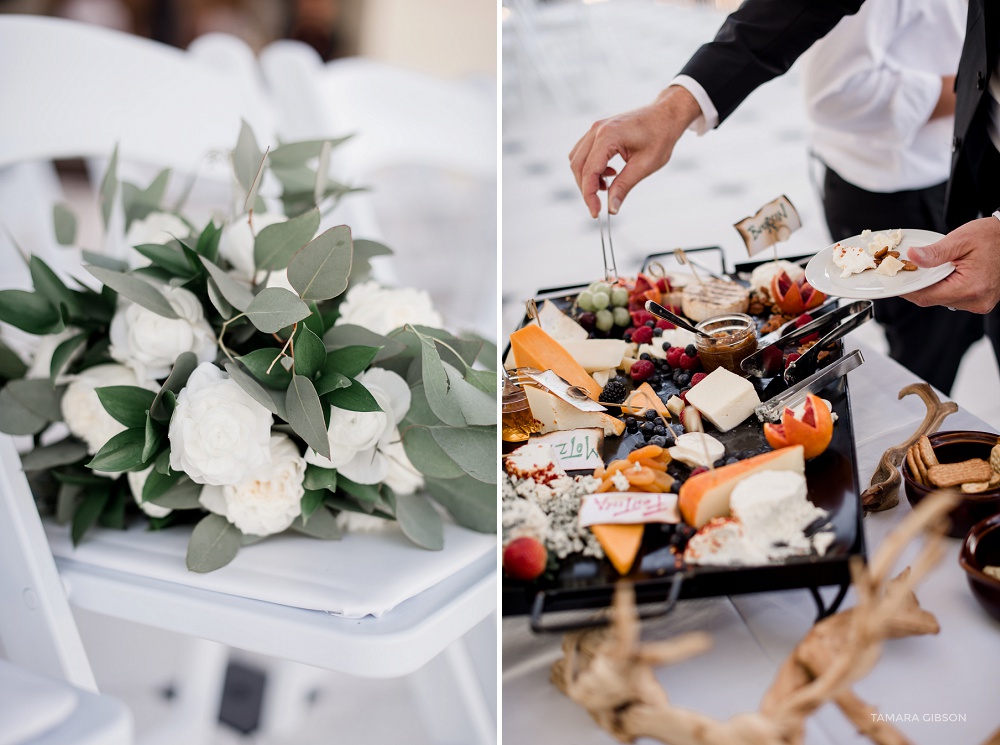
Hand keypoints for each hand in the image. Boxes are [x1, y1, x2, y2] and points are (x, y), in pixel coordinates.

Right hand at [569, 86, 701, 217]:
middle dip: (586, 189)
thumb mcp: (644, 165)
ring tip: (607, 187)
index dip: (589, 196)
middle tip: (600, 205)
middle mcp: (597, 130)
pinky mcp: (598, 131)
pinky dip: (591, 168)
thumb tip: (611, 209)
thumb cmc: (660, 136)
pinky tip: (609, 174)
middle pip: (578, 166)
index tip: (596, 213)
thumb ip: (624, 186)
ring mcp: (596, 129)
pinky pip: (584, 153)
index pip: (589, 171)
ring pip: (578, 160)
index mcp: (608, 136)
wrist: (666, 115)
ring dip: (587, 178)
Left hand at [902, 217, 999, 312]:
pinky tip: (944, 274)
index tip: (896, 282)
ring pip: (942, 300)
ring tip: (932, 269)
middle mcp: (976, 301)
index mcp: (971, 287)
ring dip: (933, 287)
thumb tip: (912, 257)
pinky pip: (953, 298)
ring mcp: (980, 303)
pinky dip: (944, 287)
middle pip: (933, 299)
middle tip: (910, 271)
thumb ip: (935, 252)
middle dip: (920, 285)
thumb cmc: (992, 237)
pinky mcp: (980, 302)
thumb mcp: (961, 239)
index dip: (907, 290)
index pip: (927, 296)